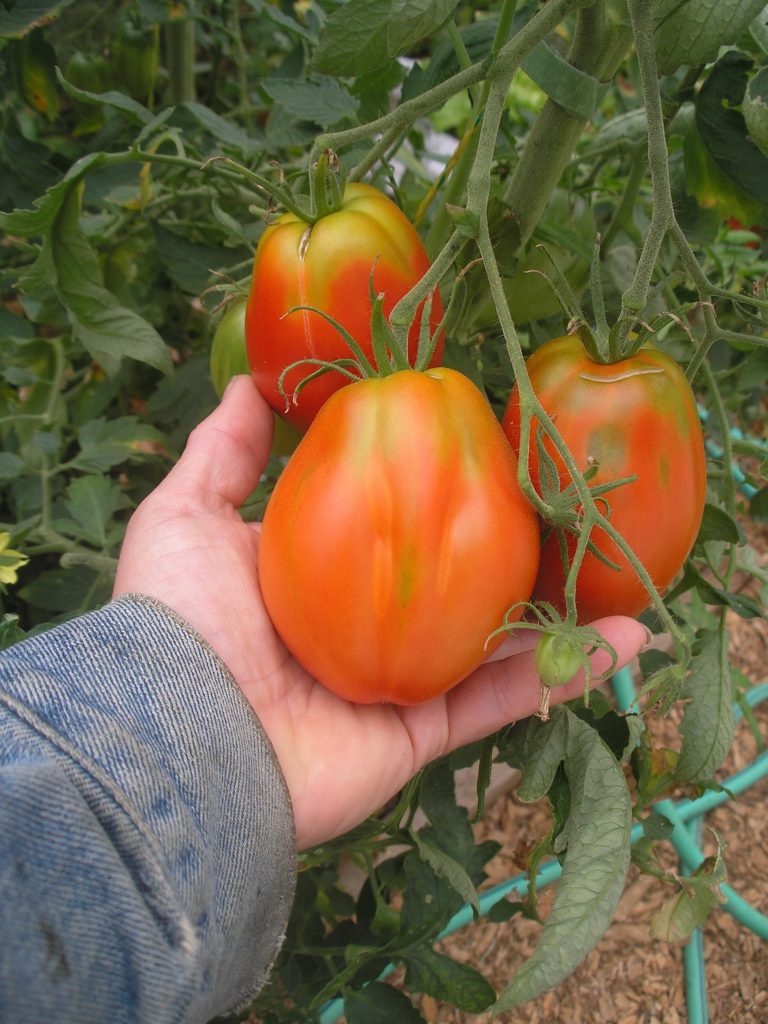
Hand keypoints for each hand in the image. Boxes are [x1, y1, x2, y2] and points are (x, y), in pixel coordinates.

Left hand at [114, 376, 646, 849]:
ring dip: (560, 612)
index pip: (386, 524)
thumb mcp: (186, 513)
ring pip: (492, 641)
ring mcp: (393, 683)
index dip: (432, 487)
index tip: (484, 445)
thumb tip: (253, 381)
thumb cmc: (179, 616)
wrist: (177, 738)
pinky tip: (626, 638)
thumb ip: (224, 452)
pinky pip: (500, 701)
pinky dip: (565, 673)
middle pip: (449, 583)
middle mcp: (359, 630)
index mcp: (312, 578)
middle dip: (507, 549)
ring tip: (622, 574)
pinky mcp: (419, 734)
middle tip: (568, 506)